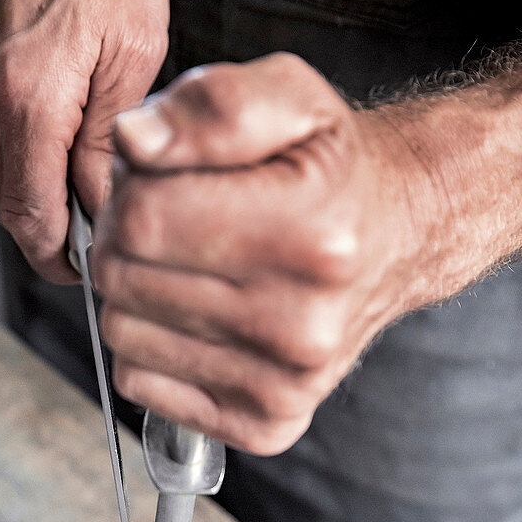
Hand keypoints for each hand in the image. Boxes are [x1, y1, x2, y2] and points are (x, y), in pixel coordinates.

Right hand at [0, 0, 168, 282]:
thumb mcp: (134, 51)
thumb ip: (109, 143)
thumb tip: (101, 209)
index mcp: (27, 97)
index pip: (31, 217)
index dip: (59, 256)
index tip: (82, 268)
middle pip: (12, 200)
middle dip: (57, 211)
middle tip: (100, 197)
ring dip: (37, 172)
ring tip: (77, 128)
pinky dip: (16, 139)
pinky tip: (46, 103)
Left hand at [92, 53, 432, 454]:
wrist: (399, 235)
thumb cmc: (333, 169)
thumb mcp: (291, 99)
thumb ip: (210, 105)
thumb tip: (134, 141)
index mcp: (310, 233)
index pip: (142, 217)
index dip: (131, 186)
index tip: (162, 176)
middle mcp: (302, 321)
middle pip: (123, 276)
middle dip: (126, 236)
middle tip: (172, 218)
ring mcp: (285, 382)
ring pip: (123, 332)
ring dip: (135, 290)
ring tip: (187, 263)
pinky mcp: (267, 422)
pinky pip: (141, 383)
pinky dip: (150, 345)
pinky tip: (196, 314)